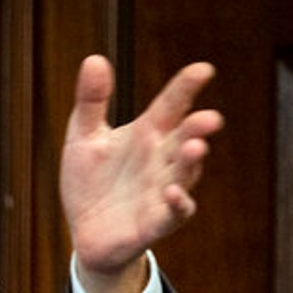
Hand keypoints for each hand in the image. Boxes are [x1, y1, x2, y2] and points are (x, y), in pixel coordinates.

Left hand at [61, 57, 221, 292]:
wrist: (85, 233)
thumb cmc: (90, 182)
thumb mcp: (83, 138)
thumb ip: (90, 101)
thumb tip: (94, 58)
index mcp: (147, 134)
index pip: (171, 105)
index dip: (186, 87)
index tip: (203, 70)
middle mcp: (161, 160)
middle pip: (185, 139)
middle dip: (198, 129)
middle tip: (209, 118)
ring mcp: (161, 191)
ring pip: (185, 174)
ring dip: (192, 163)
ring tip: (195, 148)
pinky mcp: (155, 223)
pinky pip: (173, 213)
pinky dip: (177, 204)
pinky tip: (173, 193)